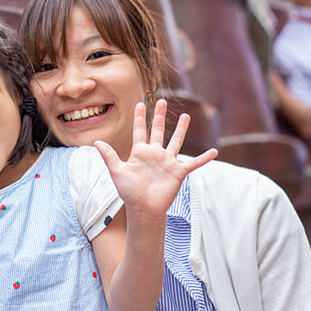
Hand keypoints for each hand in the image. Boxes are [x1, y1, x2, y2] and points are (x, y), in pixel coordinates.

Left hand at [93, 99, 217, 220]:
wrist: (143, 209)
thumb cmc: (129, 192)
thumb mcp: (117, 171)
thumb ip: (109, 156)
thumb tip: (96, 142)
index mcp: (140, 152)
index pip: (140, 130)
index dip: (140, 117)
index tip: (140, 104)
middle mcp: (155, 154)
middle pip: (159, 131)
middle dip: (160, 116)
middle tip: (162, 101)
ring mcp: (168, 162)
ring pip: (176, 141)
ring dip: (182, 129)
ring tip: (187, 116)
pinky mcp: (178, 172)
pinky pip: (194, 163)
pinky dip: (204, 158)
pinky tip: (214, 152)